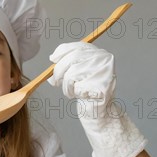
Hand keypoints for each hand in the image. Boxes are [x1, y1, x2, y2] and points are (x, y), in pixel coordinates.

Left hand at [48, 42, 146, 156]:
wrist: (98, 110)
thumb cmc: (85, 91)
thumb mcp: (75, 74)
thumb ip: (67, 64)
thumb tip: (52, 58)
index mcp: (98, 54)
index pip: (78, 46)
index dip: (62, 51)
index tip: (52, 58)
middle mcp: (104, 59)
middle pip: (73, 57)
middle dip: (59, 70)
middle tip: (55, 81)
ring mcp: (105, 72)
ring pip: (72, 73)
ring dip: (66, 86)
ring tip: (71, 92)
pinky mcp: (102, 85)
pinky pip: (77, 86)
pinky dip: (73, 92)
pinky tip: (80, 96)